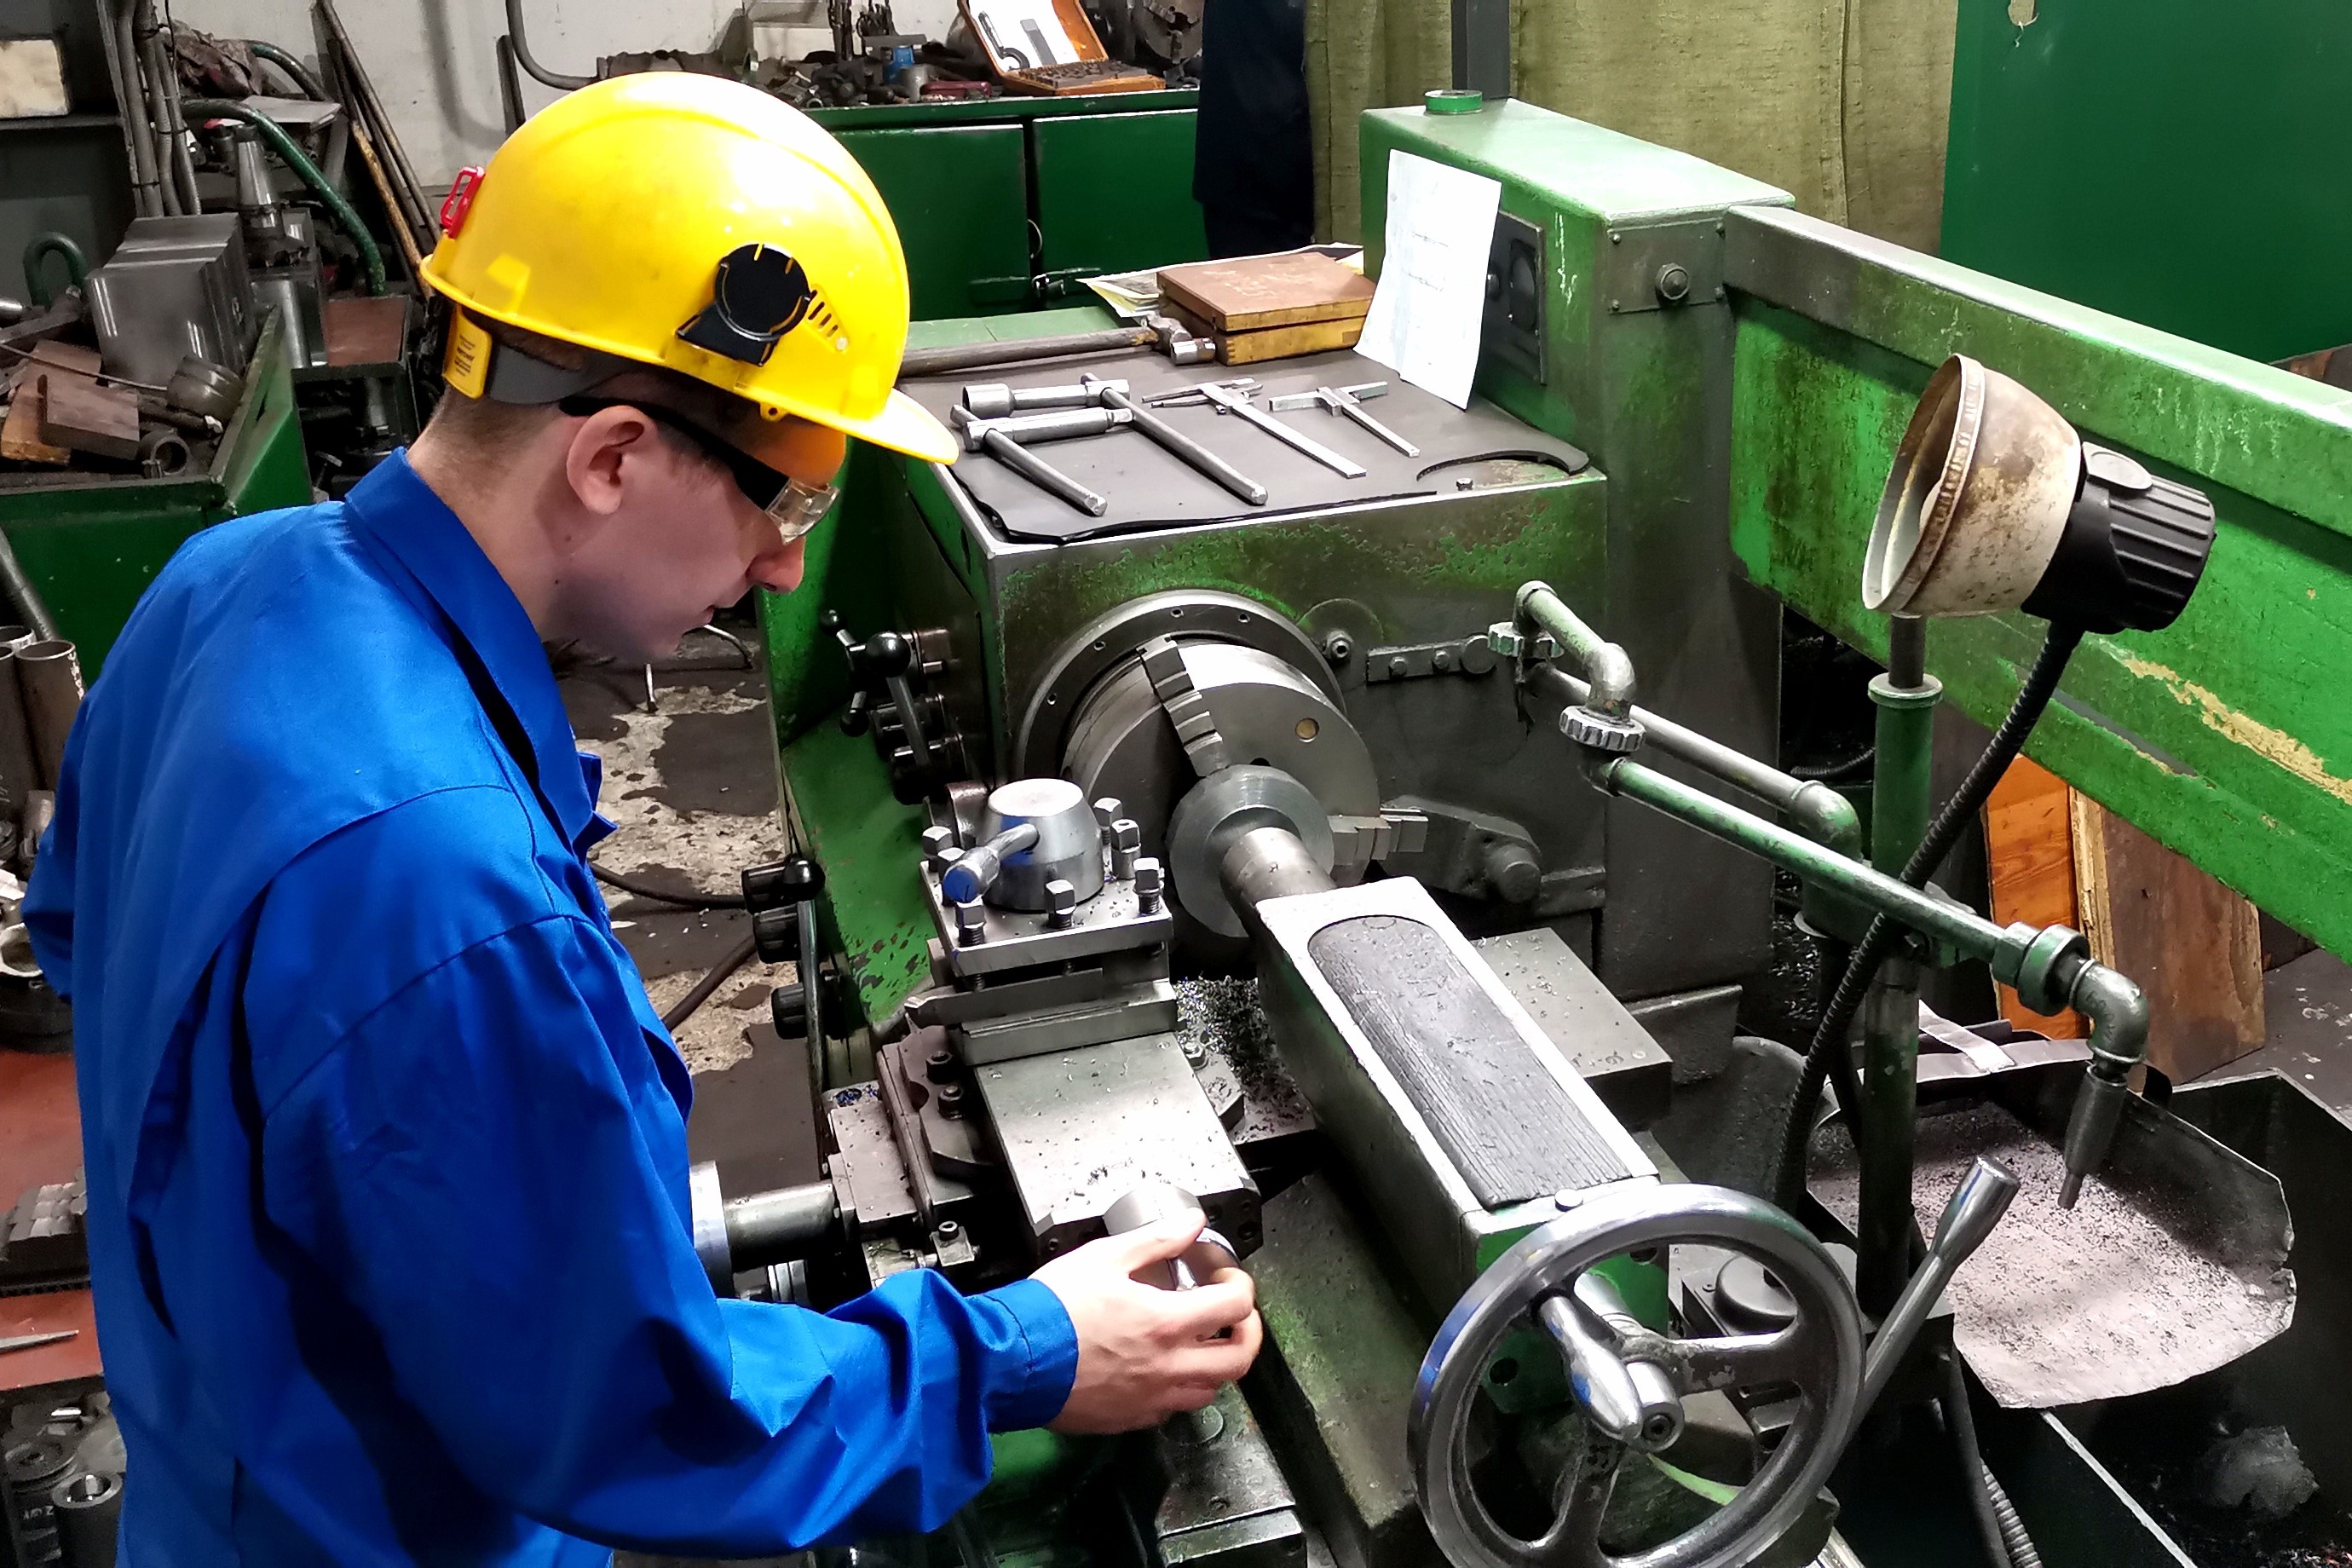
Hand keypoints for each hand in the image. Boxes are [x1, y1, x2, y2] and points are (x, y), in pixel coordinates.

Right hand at [1032, 1209, 1262, 1433]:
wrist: (1009, 1358)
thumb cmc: (1050, 1309)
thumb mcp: (1104, 1256)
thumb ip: (1156, 1239)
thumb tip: (1191, 1224)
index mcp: (1165, 1323)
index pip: (1235, 1306)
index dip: (1238, 1284)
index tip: (1222, 1276)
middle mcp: (1166, 1367)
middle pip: (1239, 1359)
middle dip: (1247, 1332)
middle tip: (1234, 1315)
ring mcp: (1150, 1398)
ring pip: (1210, 1390)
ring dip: (1215, 1363)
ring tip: (1200, 1341)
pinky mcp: (1128, 1418)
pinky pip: (1171, 1410)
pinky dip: (1178, 1388)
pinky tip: (1161, 1368)